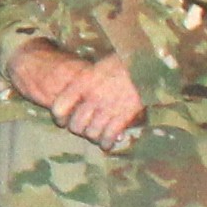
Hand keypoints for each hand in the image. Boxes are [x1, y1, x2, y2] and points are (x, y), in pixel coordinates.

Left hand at [7, 44, 142, 147]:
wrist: (146, 65)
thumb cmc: (121, 64)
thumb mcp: (97, 67)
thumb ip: (84, 83)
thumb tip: (74, 97)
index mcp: (82, 82)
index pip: (59, 107)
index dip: (59, 118)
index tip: (62, 121)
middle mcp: (92, 97)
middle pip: (75, 125)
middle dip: (78, 129)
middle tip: (83, 128)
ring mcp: (108, 108)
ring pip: (91, 133)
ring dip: (93, 137)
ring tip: (97, 135)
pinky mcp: (123, 116)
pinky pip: (109, 137)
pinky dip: (107, 143)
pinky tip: (108, 143)